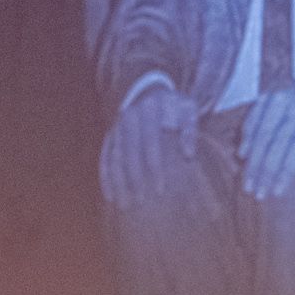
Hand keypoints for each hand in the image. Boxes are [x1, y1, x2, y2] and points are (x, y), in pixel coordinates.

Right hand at [100, 84, 201, 208]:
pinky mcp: (110, 135)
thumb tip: (189, 155)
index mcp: (149, 111)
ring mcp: (117, 127)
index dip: (154, 167)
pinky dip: (106, 176)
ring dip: (118, 182)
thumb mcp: (187, 108)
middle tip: (140, 202)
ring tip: (124, 205)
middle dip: (134, 179)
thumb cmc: (173, 105)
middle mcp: (129, 117)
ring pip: (114, 156)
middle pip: (129, 152)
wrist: (147, 89)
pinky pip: (105, 157)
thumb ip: (190, 129)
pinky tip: (110, 195)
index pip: (150, 142)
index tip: (160, 189)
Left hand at [239, 77, 294, 201]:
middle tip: (258, 192)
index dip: (252, 159)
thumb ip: (255, 124)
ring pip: (294, 148)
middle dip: (264, 170)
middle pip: (274, 143)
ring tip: (276, 192)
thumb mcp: (273, 104)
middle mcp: (293, 107)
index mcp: (275, 100)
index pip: (260, 134)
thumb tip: (242, 153)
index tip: (247, 180)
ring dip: (284, 173)